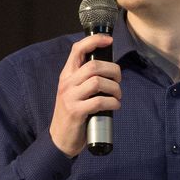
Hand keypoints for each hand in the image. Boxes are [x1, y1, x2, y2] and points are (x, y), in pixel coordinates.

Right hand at [49, 34, 121, 156]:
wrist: (60, 139)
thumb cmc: (74, 113)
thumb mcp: (76, 91)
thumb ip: (86, 79)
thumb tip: (110, 68)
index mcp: (67, 75)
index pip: (77, 49)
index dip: (94, 41)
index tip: (109, 40)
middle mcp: (67, 83)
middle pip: (94, 65)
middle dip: (113, 70)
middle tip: (119, 80)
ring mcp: (70, 97)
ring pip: (98, 81)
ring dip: (114, 88)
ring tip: (117, 96)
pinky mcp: (76, 111)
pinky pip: (100, 101)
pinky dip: (113, 103)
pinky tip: (115, 106)